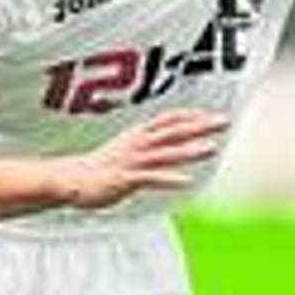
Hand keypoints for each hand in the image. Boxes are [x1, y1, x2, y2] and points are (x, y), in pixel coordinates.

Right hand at [61, 109, 229, 209]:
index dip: (192, 115)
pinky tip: (187, 181)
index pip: (169, 118)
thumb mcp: (127, 149)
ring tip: (212, 147)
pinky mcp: (125, 178)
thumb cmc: (101, 167)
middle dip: (200, 125)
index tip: (212, 114)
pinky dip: (169, 178)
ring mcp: (132, 160)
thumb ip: (149, 145)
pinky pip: (150, 177)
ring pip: (165, 152)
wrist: (71, 180)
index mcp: (138, 134)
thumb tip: (166, 143)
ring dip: (189, 149)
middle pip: (174, 130)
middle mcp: (137, 143)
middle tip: (223, 121)